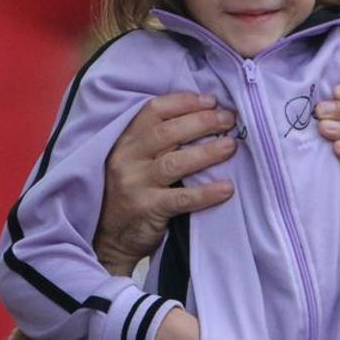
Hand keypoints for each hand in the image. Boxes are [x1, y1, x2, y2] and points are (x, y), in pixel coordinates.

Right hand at [94, 93, 237, 274]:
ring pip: (175, 162)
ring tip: (231, 146)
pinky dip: (206, 193)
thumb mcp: (134, 161)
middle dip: (202, 122)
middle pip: (167, 133)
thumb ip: (158, 142)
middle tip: (228, 119)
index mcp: (126, 141)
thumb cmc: (131, 193)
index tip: (211, 101)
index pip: (154, 110)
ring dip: (207, 152)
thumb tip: (205, 117)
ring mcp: (135, 184)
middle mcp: (127, 159)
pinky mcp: (147, 209)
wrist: (109, 239)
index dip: (184, 102)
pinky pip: (181, 199)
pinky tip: (227, 188)